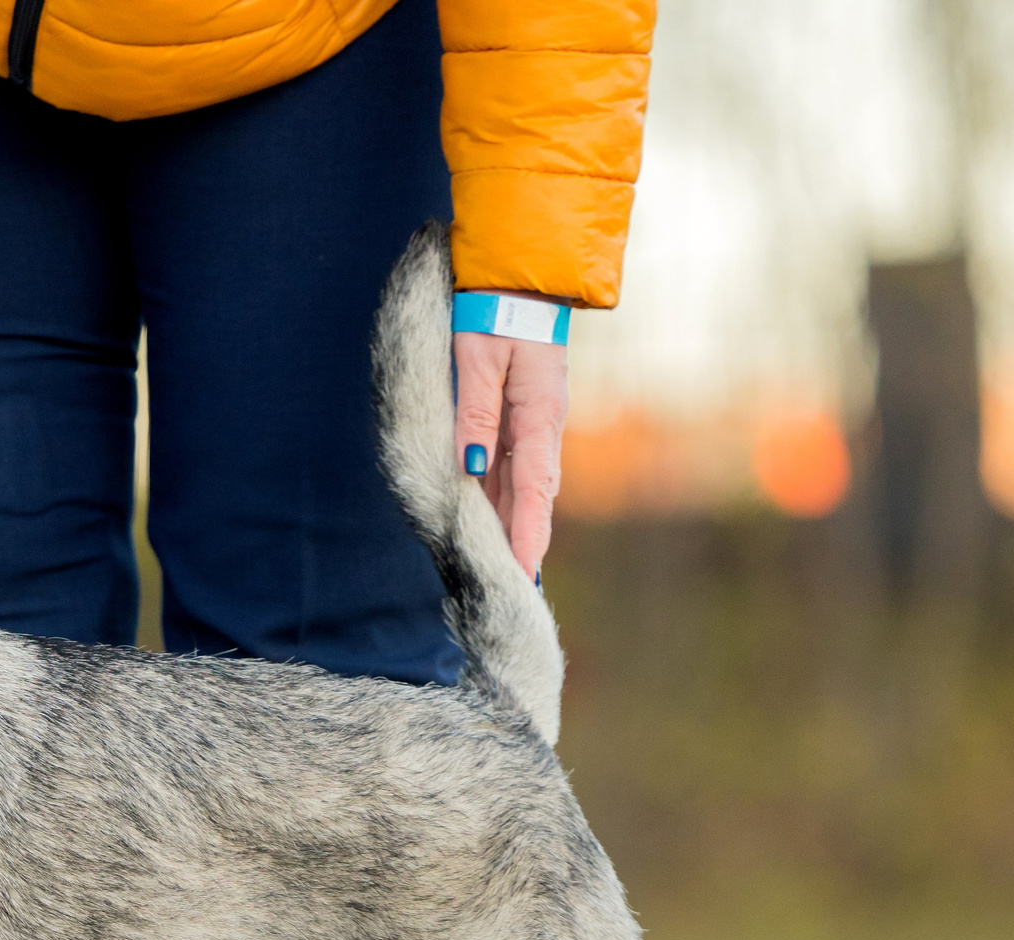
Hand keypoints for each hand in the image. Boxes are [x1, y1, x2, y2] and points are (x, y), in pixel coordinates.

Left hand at [453, 325, 569, 581]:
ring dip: (508, 525)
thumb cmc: (495, 310)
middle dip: (522, 543)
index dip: (527, 534)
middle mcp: (543, 424)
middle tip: (512, 591)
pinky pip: (509, 466)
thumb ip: (474, 414)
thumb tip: (470, 468)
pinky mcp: (520, 416)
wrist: (518, 274)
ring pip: (518, 485)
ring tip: (497, 570)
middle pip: (530, 496)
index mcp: (540, 414)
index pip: (534, 488)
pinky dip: (498, 497)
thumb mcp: (480, 360)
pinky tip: (485, 522)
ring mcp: (533, 422)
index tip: (523, 575)